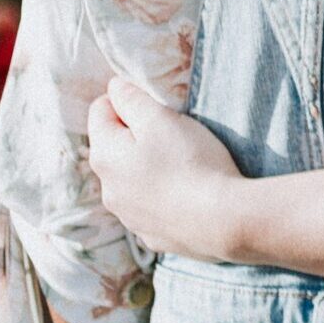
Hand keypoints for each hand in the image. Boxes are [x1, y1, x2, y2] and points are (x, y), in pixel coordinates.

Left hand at [87, 79, 250, 260]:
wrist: (223, 221)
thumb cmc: (191, 163)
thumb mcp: (162, 119)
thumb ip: (132, 99)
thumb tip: (114, 87)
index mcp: (104, 154)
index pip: (100, 110)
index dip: (127, 99)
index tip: (157, 105)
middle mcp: (107, 188)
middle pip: (114, 147)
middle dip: (136, 135)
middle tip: (174, 134)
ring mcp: (128, 216)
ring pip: (131, 179)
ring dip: (148, 168)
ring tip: (184, 166)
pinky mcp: (150, 235)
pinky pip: (150, 206)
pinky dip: (162, 197)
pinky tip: (187, 195)